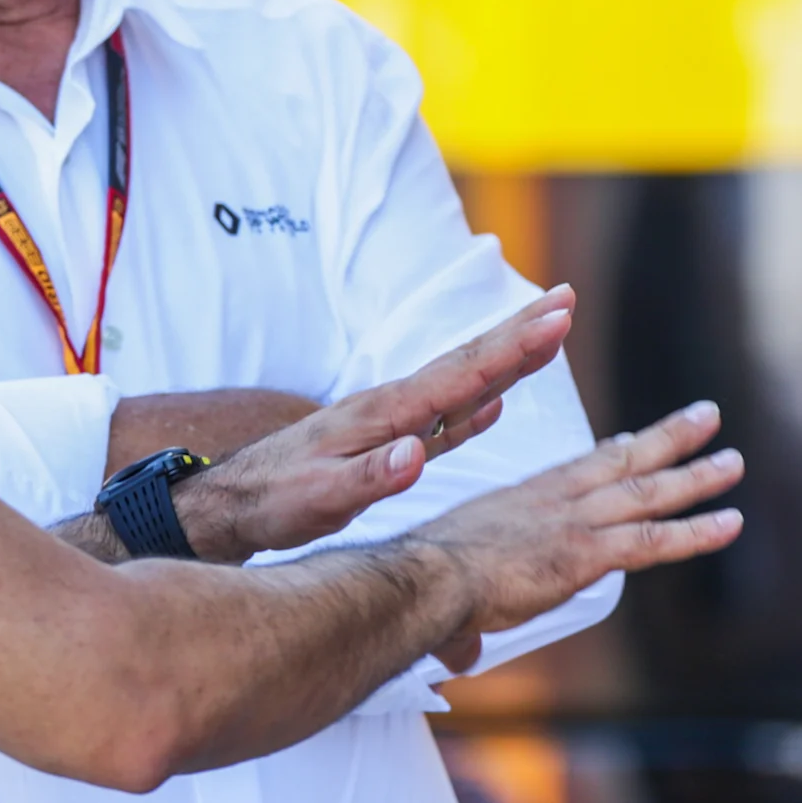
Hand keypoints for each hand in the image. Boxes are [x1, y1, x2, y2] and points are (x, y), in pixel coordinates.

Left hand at [173, 289, 575, 562]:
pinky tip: (496, 400)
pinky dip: (477, 404)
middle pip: (469, 363)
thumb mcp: (318, 499)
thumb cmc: (273, 502)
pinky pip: (446, 418)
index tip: (557, 314)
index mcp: (385, 415)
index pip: (461, 374)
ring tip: (548, 332)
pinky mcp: (387, 444)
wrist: (233, 504)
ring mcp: (392, 423)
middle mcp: (393, 408)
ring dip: (506, 360)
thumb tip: (416, 455)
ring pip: (462, 384)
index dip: (513, 347)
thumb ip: (369, 477)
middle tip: (568, 298)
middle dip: (520, 332)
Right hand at [407, 401, 742, 668]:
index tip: (635, 438)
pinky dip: (695, 532)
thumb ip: (467, 626)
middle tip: (706, 417)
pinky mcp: (587, 553)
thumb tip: (460, 655)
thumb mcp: (452, 589)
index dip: (613, 453)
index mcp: (524, 499)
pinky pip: (653, 540)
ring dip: (696, 476)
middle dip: (668, 439)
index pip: (579, 468)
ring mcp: (575, 522)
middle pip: (624, 460)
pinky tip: (730, 524)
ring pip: (649, 492)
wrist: (427, 578)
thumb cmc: (427, 583)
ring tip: (733, 462)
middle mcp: (556, 500)